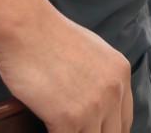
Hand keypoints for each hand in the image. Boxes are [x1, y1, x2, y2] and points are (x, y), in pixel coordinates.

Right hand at [0, 9, 131, 132]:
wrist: (26, 29)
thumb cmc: (49, 37)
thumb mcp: (92, 52)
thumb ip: (100, 77)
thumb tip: (96, 98)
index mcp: (121, 73)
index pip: (125, 120)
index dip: (109, 131)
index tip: (95, 131)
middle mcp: (114, 90)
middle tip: (76, 131)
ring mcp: (94, 106)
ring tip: (62, 130)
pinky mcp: (69, 119)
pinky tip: (48, 131)